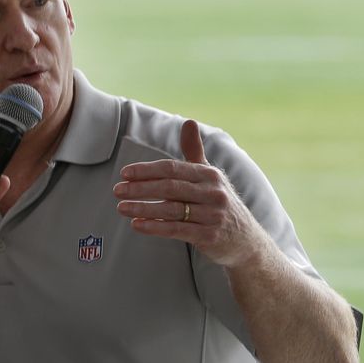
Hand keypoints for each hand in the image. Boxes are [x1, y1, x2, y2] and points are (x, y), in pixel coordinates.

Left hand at [113, 120, 264, 267]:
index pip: (173, 169)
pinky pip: (177, 230)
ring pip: (171, 210)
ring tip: (121, 208)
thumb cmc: (220, 204)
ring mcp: (212, 215)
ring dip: (142, 208)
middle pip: (170, 188)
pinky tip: (137, 225)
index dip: (147, 170)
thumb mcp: (210, 176)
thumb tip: (188, 121)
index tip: (125, 173)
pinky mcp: (209, 236)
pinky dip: (155, 227)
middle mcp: (213, 193)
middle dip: (140, 188)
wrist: (246, 241)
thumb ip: (195, 151)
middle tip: (117, 190)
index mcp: (210, 175)